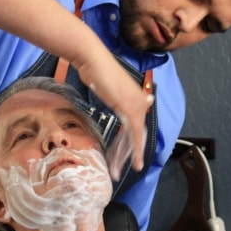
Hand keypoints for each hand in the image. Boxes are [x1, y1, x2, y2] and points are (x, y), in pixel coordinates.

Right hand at [74, 51, 154, 180]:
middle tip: (123, 169)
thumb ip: (113, 92)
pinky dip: (134, 148)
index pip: (136, 126)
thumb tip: (115, 98)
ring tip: (119, 171)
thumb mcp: (106, 83)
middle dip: (130, 155)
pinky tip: (132, 161)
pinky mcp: (128, 106)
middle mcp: (139, 101)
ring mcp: (135, 103)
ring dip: (128, 156)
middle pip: (137, 134)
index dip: (133, 144)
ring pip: (136, 137)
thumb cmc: (95, 69)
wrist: (92, 59)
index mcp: (135, 97)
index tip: (128, 158)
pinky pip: (134, 132)